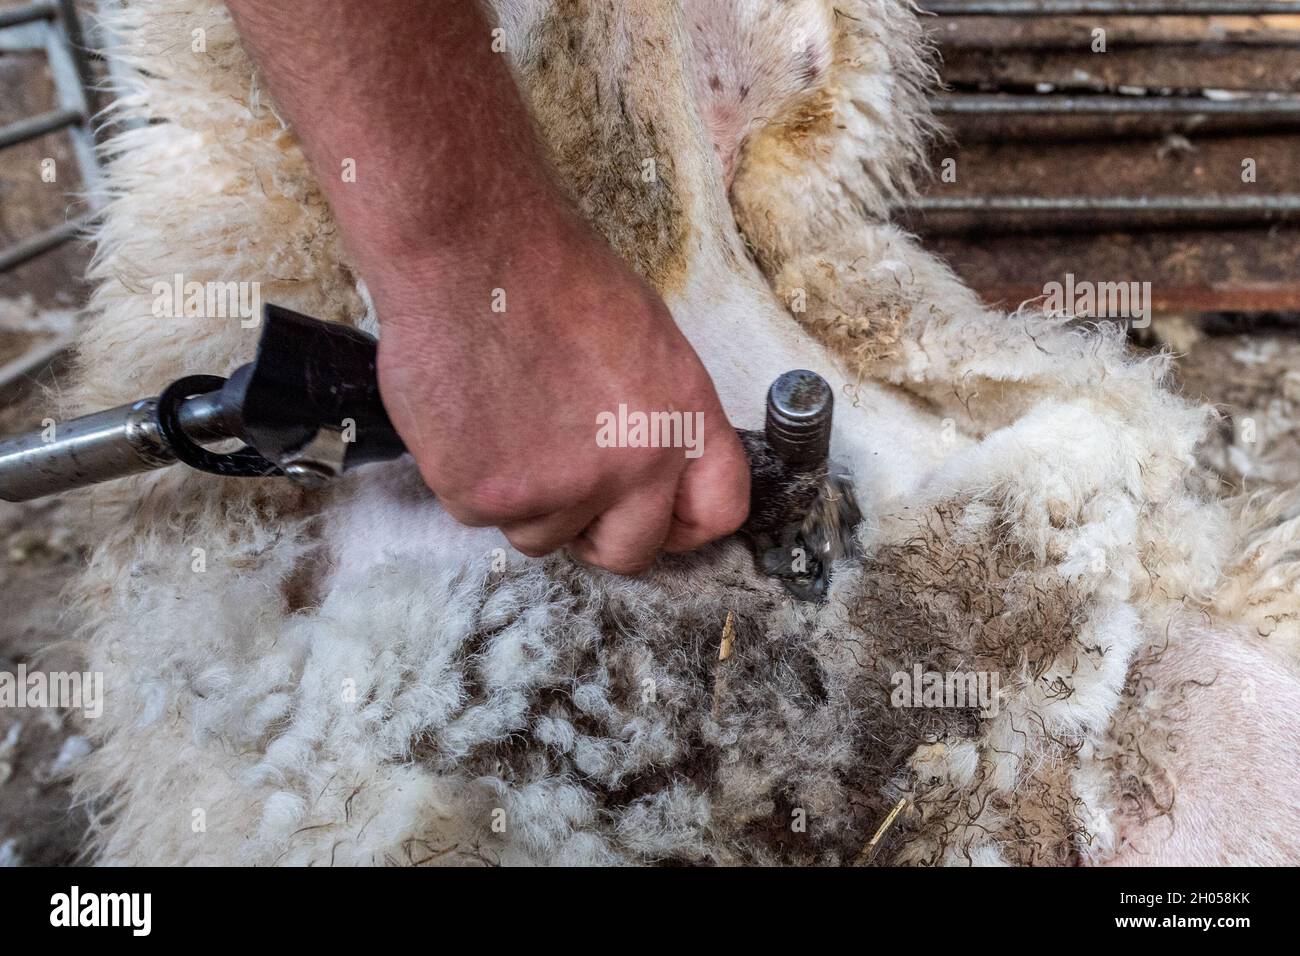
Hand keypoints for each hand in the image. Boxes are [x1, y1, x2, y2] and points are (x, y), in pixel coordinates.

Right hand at [371, 209, 750, 574]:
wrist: (468, 247)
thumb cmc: (550, 274)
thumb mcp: (647, 338)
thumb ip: (659, 417)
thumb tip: (651, 475)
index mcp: (682, 419)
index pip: (717, 510)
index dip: (683, 526)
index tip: (658, 523)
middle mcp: (631, 465)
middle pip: (628, 550)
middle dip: (597, 532)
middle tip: (563, 485)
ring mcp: (556, 488)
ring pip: (542, 536)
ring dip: (524, 498)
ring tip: (505, 422)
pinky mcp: (484, 495)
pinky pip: (480, 516)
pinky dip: (469, 478)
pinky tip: (468, 417)